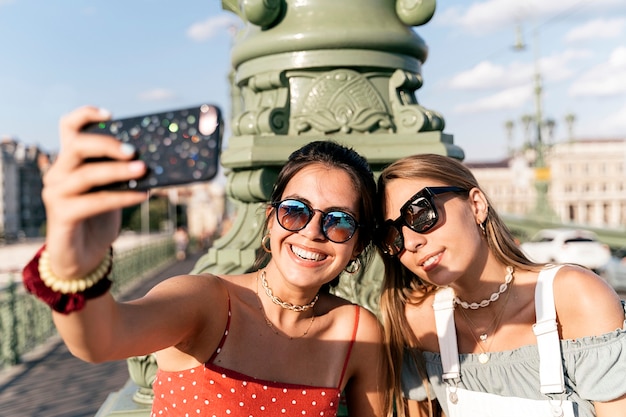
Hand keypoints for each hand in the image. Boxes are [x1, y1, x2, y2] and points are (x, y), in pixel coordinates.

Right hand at [42, 106, 147, 278]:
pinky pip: (94, 202)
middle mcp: (58, 173)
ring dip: (118, 171)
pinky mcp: (62, 216)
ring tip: (144, 170)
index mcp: (70, 161)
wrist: (84, 256)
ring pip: (86, 174)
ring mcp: (57, 194)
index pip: (69, 127)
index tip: (111, 114)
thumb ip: (125, 172)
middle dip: (107, 144)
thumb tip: (160, 157)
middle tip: (135, 150)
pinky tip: (142, 195)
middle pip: (77, 146)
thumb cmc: (101, 218)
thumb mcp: (115, 189)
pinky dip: (121, 197)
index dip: (86, 115)